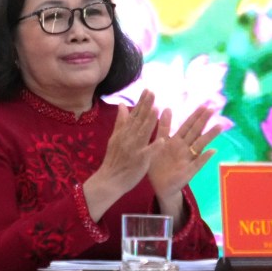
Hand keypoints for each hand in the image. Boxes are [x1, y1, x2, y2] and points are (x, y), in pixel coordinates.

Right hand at [81, 90, 159, 218]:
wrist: (110, 179)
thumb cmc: (114, 159)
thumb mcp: (115, 138)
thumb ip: (120, 122)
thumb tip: (122, 105)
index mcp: (124, 132)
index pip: (134, 114)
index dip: (142, 102)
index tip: (148, 90)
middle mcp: (128, 138)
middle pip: (139, 120)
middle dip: (146, 106)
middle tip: (153, 92)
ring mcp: (134, 149)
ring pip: (143, 133)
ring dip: (150, 121)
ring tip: (156, 109)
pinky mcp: (139, 161)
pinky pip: (148, 153)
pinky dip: (154, 146)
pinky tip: (162, 140)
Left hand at [147, 102, 223, 204]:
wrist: (158, 184)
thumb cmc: (159, 163)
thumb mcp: (158, 142)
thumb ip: (163, 127)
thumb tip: (167, 108)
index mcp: (176, 141)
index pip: (187, 125)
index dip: (195, 116)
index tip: (204, 105)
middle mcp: (184, 148)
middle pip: (195, 132)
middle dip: (203, 121)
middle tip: (213, 109)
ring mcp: (188, 159)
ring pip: (200, 145)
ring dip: (209, 136)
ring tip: (219, 126)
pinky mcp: (188, 171)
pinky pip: (197, 163)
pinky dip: (205, 157)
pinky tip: (213, 151)